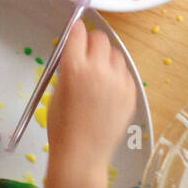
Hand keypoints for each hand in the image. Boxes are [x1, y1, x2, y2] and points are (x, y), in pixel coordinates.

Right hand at [46, 23, 136, 178]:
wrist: (82, 155)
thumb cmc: (62, 127)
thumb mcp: (56, 91)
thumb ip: (68, 68)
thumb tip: (76, 53)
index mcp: (74, 68)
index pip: (78, 32)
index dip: (75, 31)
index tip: (75, 33)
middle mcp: (98, 70)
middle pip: (100, 38)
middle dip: (92, 42)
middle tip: (87, 54)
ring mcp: (118, 82)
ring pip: (116, 53)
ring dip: (106, 58)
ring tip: (98, 75)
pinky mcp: (131, 93)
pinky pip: (125, 73)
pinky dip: (117, 76)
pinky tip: (108, 91)